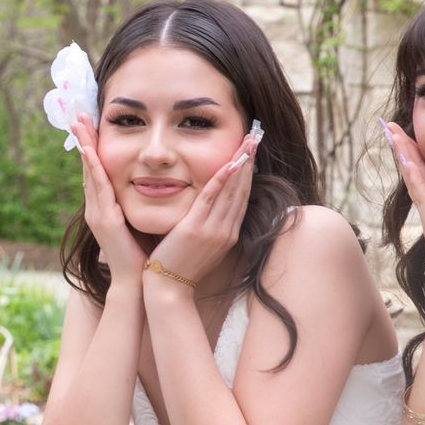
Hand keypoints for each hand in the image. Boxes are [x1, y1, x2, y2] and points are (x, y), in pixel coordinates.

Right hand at [70, 115, 147, 290]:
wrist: (139, 283)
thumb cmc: (145, 255)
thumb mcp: (142, 222)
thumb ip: (143, 205)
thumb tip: (158, 187)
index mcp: (107, 208)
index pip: (99, 171)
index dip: (93, 148)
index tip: (91, 126)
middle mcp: (98, 207)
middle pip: (89, 166)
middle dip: (83, 140)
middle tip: (77, 115)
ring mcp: (98, 213)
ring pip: (90, 172)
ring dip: (83, 146)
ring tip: (78, 124)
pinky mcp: (104, 219)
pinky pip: (98, 187)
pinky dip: (93, 167)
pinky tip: (89, 151)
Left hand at [142, 125, 260, 289]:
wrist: (168, 289)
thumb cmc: (179, 266)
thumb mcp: (201, 245)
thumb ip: (208, 226)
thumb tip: (210, 210)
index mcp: (228, 234)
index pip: (242, 197)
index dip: (248, 172)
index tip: (252, 151)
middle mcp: (226, 231)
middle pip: (242, 189)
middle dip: (249, 161)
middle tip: (256, 136)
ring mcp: (213, 230)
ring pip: (231, 191)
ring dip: (240, 163)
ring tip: (248, 141)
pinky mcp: (196, 229)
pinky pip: (210, 199)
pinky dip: (221, 180)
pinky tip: (228, 163)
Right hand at [384, 119, 424, 305]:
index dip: (416, 149)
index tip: (406, 129)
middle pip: (414, 170)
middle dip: (401, 146)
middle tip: (388, 124)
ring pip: (414, 179)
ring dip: (402, 157)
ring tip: (392, 136)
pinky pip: (423, 198)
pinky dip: (415, 179)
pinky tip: (410, 163)